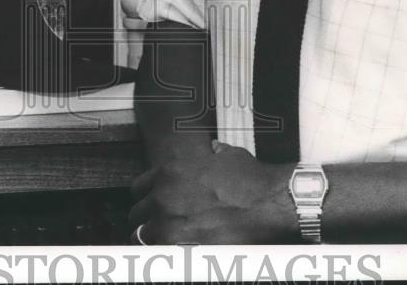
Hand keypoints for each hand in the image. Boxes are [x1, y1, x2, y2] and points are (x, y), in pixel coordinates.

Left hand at [129, 139, 296, 243]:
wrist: (270, 203)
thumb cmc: (251, 180)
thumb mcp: (224, 155)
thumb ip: (208, 155)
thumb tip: (211, 152)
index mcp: (170, 172)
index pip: (138, 188)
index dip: (147, 197)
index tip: (152, 204)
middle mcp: (165, 196)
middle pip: (137, 213)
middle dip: (147, 219)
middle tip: (159, 225)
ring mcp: (171, 223)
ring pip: (142, 236)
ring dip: (151, 238)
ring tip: (163, 241)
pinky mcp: (182, 247)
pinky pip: (157, 254)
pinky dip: (163, 254)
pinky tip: (174, 252)